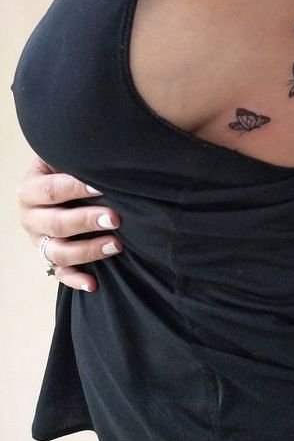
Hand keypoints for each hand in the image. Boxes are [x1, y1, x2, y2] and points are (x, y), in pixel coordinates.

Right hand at [17, 154, 122, 291]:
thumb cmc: (70, 167)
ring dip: (88, 250)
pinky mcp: (50, 258)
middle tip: (115, 218)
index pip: (51, 190)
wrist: (63, 184)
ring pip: (58, 252)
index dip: (76, 189)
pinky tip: (93, 283)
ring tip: (116, 245)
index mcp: (30, 189)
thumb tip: (108, 158)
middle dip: (87, 221)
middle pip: (56, 224)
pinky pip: (59, 273)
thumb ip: (80, 158)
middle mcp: (30, 217)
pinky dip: (75, 280)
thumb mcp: (67, 157)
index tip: (102, 188)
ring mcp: (39, 240)